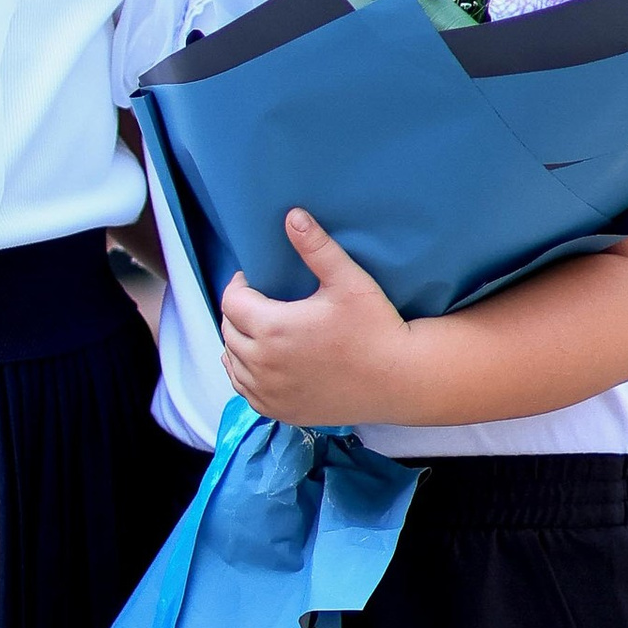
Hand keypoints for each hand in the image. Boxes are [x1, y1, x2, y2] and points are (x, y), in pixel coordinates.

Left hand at [219, 211, 414, 425]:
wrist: (399, 379)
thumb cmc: (376, 327)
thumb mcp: (347, 281)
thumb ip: (316, 247)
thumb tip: (292, 215)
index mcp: (273, 329)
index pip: (231, 302)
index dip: (239, 286)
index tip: (254, 280)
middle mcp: (263, 365)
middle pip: (228, 330)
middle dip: (238, 312)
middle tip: (258, 301)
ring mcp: (270, 393)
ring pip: (232, 362)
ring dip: (238, 343)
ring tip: (257, 329)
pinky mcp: (281, 411)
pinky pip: (245, 391)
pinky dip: (245, 374)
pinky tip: (260, 362)